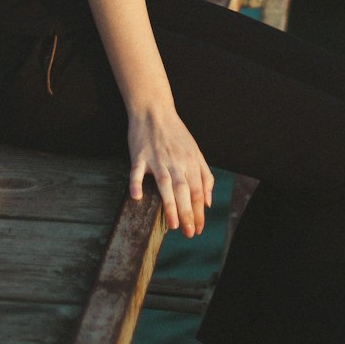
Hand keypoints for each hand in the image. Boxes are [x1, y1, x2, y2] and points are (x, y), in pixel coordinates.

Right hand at [128, 103, 214, 236]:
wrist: (154, 110)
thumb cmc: (175, 133)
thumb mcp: (195, 151)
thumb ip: (204, 176)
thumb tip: (208, 202)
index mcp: (190, 162)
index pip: (198, 191)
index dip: (199, 212)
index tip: (198, 229)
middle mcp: (175, 162)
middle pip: (184, 191)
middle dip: (188, 214)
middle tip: (189, 234)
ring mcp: (157, 158)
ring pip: (165, 184)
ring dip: (170, 205)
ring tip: (174, 224)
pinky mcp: (139, 155)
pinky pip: (137, 171)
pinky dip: (136, 184)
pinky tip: (137, 197)